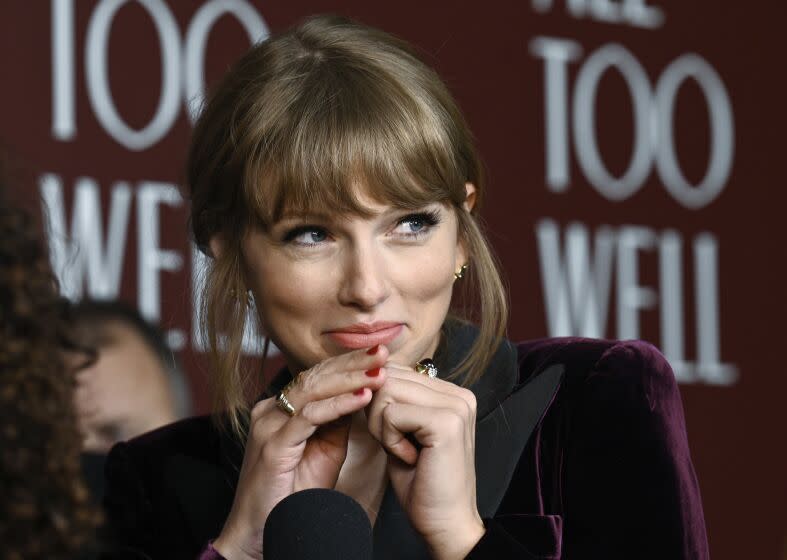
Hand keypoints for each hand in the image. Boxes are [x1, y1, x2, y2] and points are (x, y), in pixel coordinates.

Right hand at [213, 346, 388, 559]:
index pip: (318, 376)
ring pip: (313, 391)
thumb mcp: (324, 450)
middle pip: (316, 376)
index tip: (380, 354)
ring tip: (379, 371)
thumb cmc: (293, 495)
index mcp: (281, 409)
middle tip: (383, 351)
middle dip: (352, 362)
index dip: (349, 363)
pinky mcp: (273, 445)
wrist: (262, 534)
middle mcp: (271, 411)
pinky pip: (309, 417)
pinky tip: (362, 398)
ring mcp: (269, 425)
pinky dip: (338, 405)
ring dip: (351, 379)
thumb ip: (338, 421)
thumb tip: (362, 394)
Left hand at [365, 364, 484, 559]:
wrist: (445, 524)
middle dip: (376, 414)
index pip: (395, 371)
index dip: (379, 404)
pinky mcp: (446, 421)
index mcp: (451, 393)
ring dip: (381, 426)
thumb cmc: (421, 482)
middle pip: (388, 377)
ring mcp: (456, 405)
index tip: (396, 436)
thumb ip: (393, 400)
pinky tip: (410, 458)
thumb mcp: (403, 431)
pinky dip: (389, 438)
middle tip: (396, 446)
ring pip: (385, 391)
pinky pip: (391, 413)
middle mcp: (459, 393)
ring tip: (403, 450)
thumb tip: (370, 372)